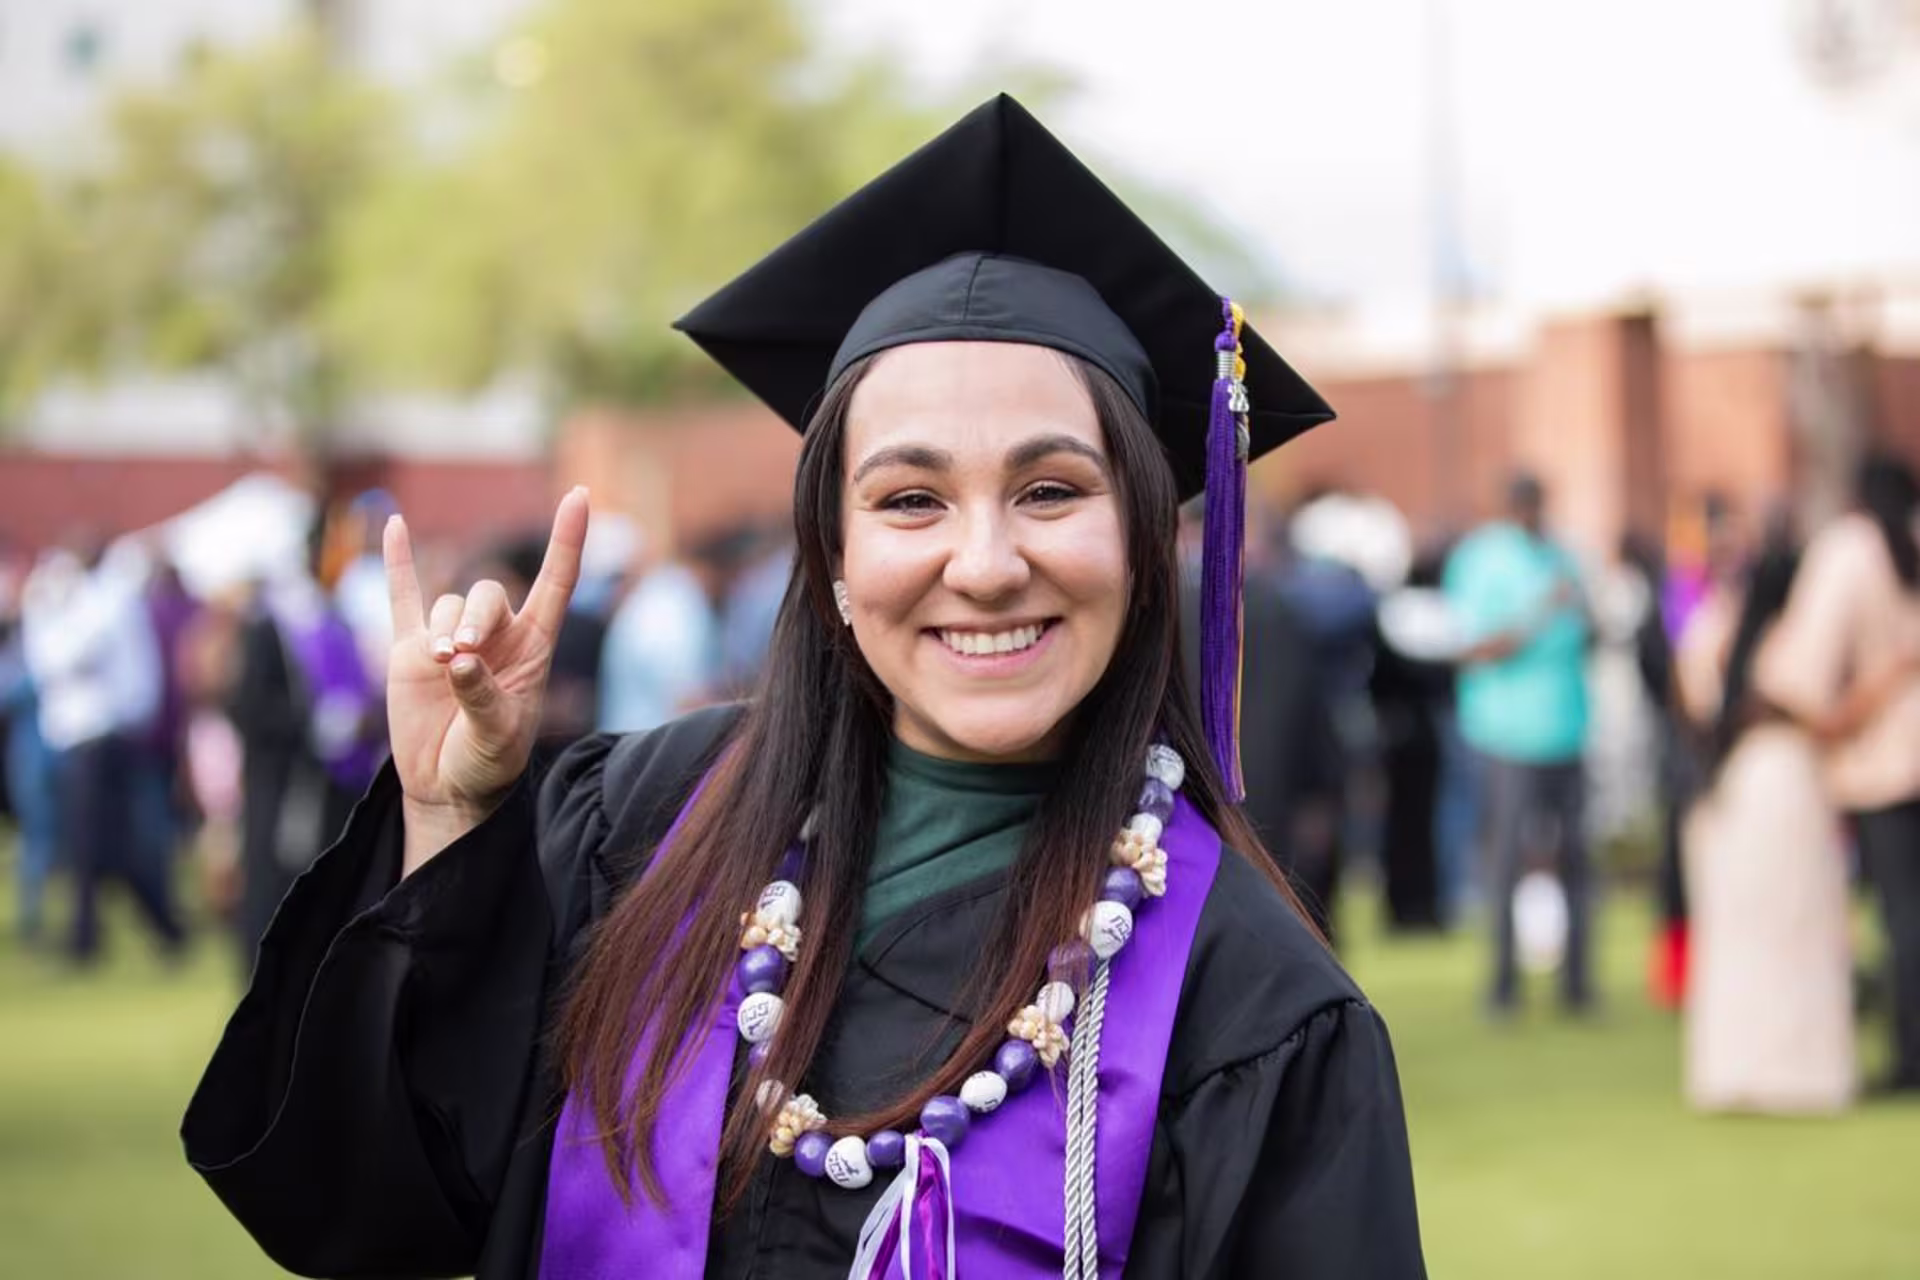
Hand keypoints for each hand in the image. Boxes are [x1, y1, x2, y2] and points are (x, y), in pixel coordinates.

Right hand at [383, 488, 588, 871]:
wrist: (448, 786)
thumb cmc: (488, 761)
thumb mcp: (498, 736)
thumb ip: (482, 697)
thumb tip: (458, 661)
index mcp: (534, 647)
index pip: (556, 582)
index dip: (568, 540)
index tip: (579, 495)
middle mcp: (496, 635)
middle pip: (487, 594)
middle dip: (474, 617)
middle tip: (460, 655)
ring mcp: (450, 638)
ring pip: (446, 602)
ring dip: (443, 627)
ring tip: (441, 665)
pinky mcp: (408, 651)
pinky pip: (403, 597)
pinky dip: (397, 562)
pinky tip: (390, 524)